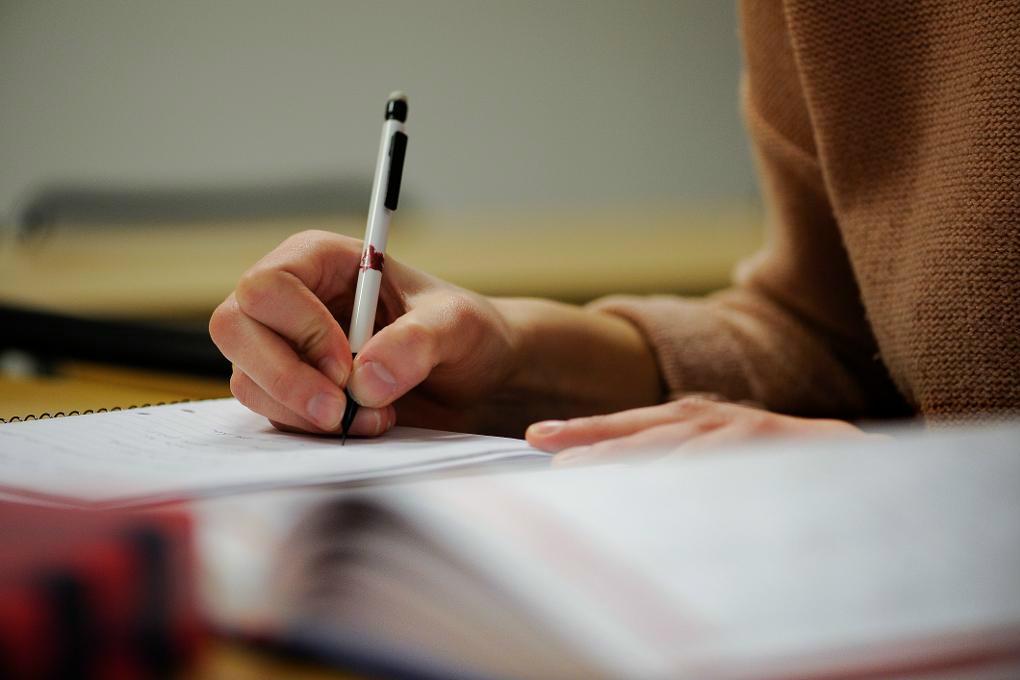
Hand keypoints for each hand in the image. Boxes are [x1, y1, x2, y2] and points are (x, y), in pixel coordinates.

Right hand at [209, 230, 517, 436]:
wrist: (474, 379)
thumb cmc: (465, 333)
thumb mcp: (457, 325)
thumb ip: (418, 342)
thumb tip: (365, 379)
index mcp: (322, 261)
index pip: (268, 285)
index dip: (299, 328)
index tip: (347, 363)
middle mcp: (292, 300)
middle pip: (234, 328)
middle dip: (284, 376)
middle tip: (338, 409)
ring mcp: (285, 347)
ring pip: (247, 378)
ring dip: (304, 411)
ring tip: (373, 417)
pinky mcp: (291, 390)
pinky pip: (272, 413)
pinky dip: (312, 429)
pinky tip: (364, 424)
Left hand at [526, 395, 871, 464]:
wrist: (861, 465)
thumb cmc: (778, 468)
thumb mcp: (721, 460)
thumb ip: (675, 465)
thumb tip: (615, 482)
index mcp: (699, 421)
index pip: (631, 424)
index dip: (585, 429)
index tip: (536, 438)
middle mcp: (716, 420)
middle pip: (642, 427)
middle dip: (591, 437)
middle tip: (543, 449)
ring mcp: (745, 432)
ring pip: (673, 442)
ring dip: (624, 454)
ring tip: (577, 468)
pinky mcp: (773, 446)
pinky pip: (720, 464)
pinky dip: (684, 473)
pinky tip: (652, 487)